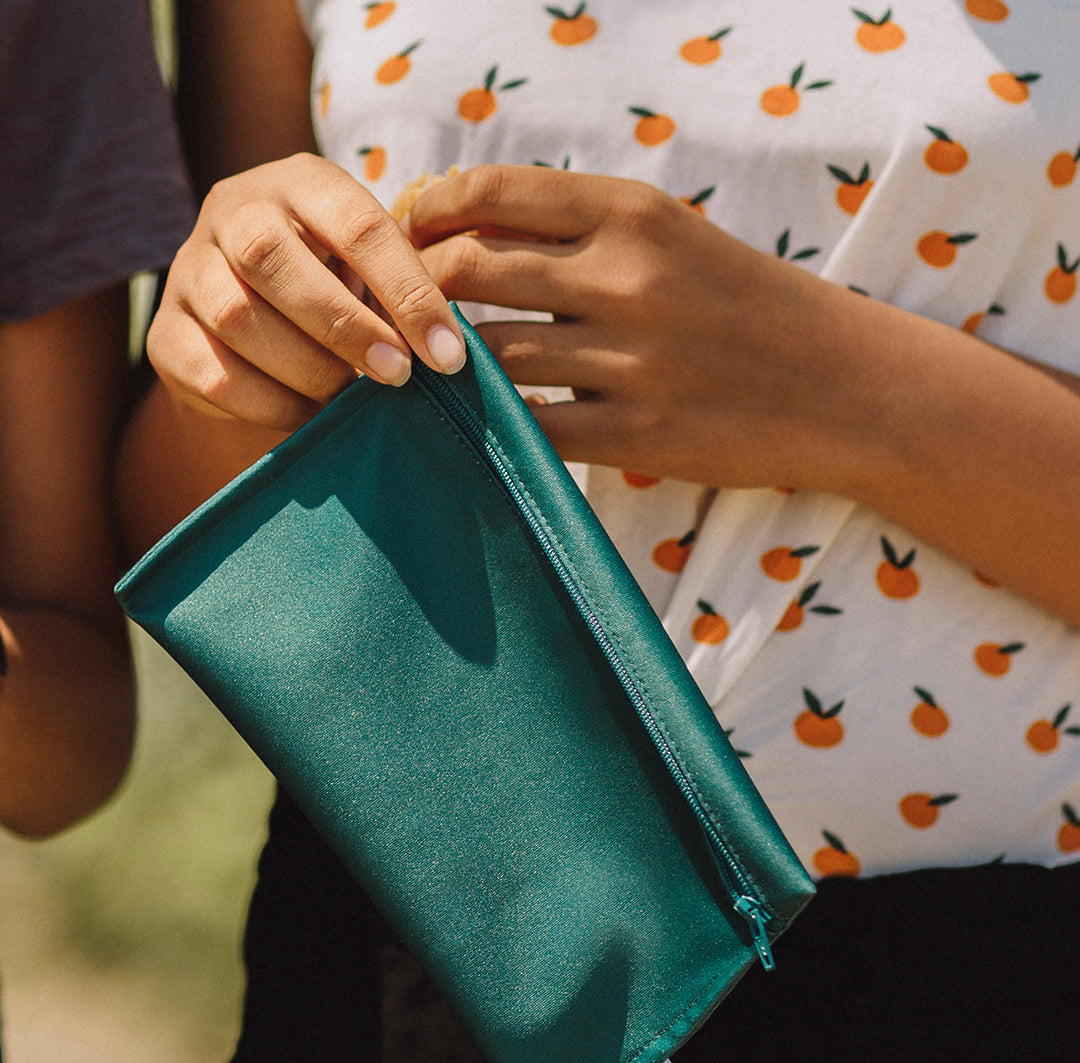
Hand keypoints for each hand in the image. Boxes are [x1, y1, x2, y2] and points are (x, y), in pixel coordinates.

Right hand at [147, 153, 467, 431]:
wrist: (254, 323)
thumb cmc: (336, 286)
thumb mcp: (372, 272)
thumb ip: (402, 295)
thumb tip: (445, 354)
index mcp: (301, 183)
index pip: (357, 224)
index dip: (408, 292)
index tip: (447, 355)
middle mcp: (234, 211)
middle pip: (273, 258)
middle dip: (345, 326)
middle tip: (397, 376)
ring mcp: (188, 269)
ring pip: (236, 316)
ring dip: (307, 368)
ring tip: (350, 397)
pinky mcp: (163, 333)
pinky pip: (211, 373)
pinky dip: (269, 405)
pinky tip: (309, 416)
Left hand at [408, 166, 1079, 625]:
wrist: (845, 385)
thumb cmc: (750, 304)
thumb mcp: (675, 238)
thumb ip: (580, 229)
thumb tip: (469, 228)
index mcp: (633, 213)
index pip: (490, 193)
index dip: (427, 212)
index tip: (405, 235)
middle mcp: (626, 278)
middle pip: (470, 272)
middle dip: (418, 289)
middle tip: (400, 310)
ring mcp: (630, 361)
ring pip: (491, 354)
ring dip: (449, 361)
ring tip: (430, 368)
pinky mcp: (637, 434)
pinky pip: (529, 425)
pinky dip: (492, 421)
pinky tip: (478, 419)